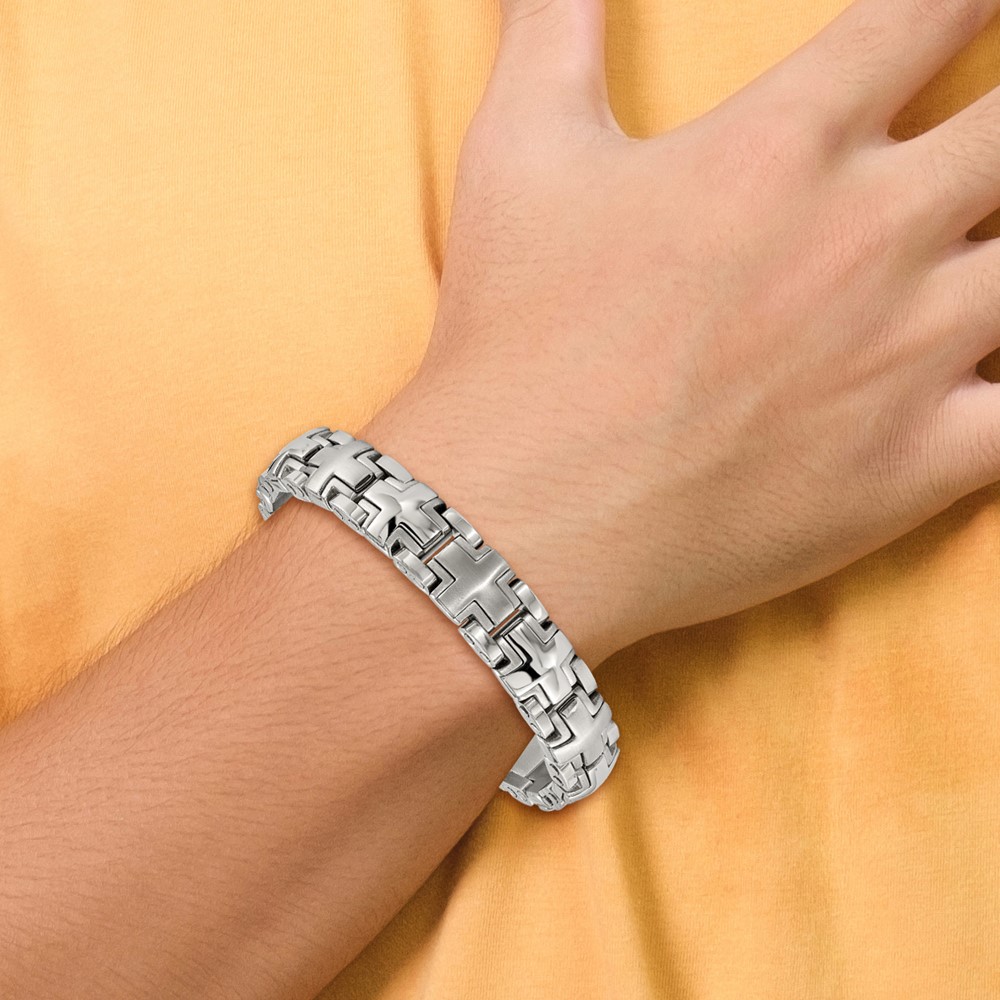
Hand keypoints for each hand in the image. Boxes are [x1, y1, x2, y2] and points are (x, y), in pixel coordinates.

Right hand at [365, 0, 999, 663]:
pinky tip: (992, 378)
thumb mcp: (514, 156)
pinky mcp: (915, 466)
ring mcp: (907, 356)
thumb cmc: (514, 340)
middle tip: (990, 135)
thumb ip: (551, 25)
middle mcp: (871, 236)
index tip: (971, 11)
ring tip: (986, 247)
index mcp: (784, 146)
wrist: (519, 516)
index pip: (931, 13)